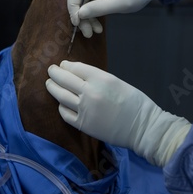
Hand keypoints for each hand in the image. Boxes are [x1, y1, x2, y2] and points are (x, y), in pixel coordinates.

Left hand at [46, 61, 190, 166]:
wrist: (143, 128)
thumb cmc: (136, 103)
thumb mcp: (117, 82)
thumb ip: (98, 78)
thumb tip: (80, 75)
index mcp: (101, 78)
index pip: (76, 68)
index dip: (66, 66)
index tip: (63, 65)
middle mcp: (89, 92)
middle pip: (64, 80)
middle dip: (55, 73)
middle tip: (50, 71)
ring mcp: (84, 109)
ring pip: (61, 96)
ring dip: (53, 88)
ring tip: (49, 84)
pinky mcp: (83, 124)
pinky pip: (65, 114)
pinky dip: (61, 107)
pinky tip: (61, 104)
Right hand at [68, 0, 183, 37]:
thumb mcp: (118, 3)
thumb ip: (97, 8)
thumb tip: (79, 15)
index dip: (72, 7)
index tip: (76, 23)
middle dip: (82, 16)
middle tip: (87, 34)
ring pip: (84, 2)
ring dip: (88, 18)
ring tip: (94, 32)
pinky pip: (90, 2)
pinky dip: (93, 14)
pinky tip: (97, 26)